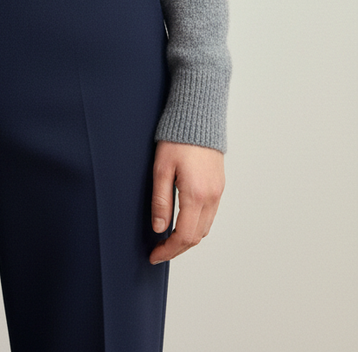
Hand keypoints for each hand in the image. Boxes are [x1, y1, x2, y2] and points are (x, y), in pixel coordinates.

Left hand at [149, 140, 224, 264]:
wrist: (198, 118)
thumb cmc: (177, 139)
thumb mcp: (161, 169)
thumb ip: (161, 201)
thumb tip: (159, 229)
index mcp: (196, 195)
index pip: (184, 236)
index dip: (169, 250)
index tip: (154, 255)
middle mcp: (211, 197)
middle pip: (197, 237)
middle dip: (177, 248)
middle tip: (158, 251)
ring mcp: (218, 192)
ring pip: (205, 227)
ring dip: (188, 238)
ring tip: (168, 239)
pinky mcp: (219, 186)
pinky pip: (210, 215)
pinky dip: (196, 225)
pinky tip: (182, 221)